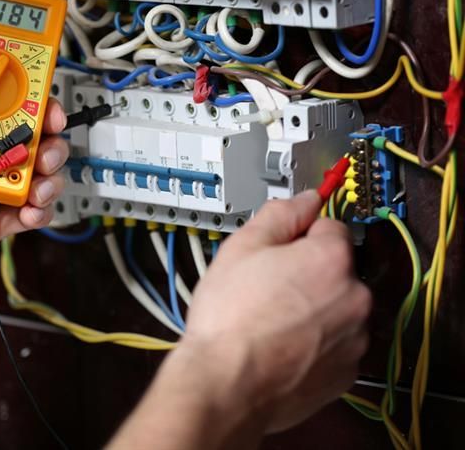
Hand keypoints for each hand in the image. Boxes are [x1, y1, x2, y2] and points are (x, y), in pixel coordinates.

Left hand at [0, 30, 67, 315]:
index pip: (2, 101)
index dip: (27, 91)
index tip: (39, 86)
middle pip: (30, 134)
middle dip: (49, 129)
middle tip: (50, 130)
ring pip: (38, 171)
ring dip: (50, 169)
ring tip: (39, 175)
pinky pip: (30, 213)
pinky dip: (40, 209)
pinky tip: (29, 208)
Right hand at [181, 191, 371, 433]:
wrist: (226, 383)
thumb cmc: (230, 319)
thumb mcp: (242, 247)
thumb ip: (280, 214)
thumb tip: (306, 199)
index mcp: (332, 259)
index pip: (331, 226)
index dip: (300, 235)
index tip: (281, 249)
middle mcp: (355, 298)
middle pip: (337, 269)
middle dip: (307, 273)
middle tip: (267, 285)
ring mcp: (354, 339)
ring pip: (337, 308)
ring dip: (313, 308)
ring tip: (270, 318)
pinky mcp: (346, 372)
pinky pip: (335, 344)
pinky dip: (315, 342)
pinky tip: (280, 343)